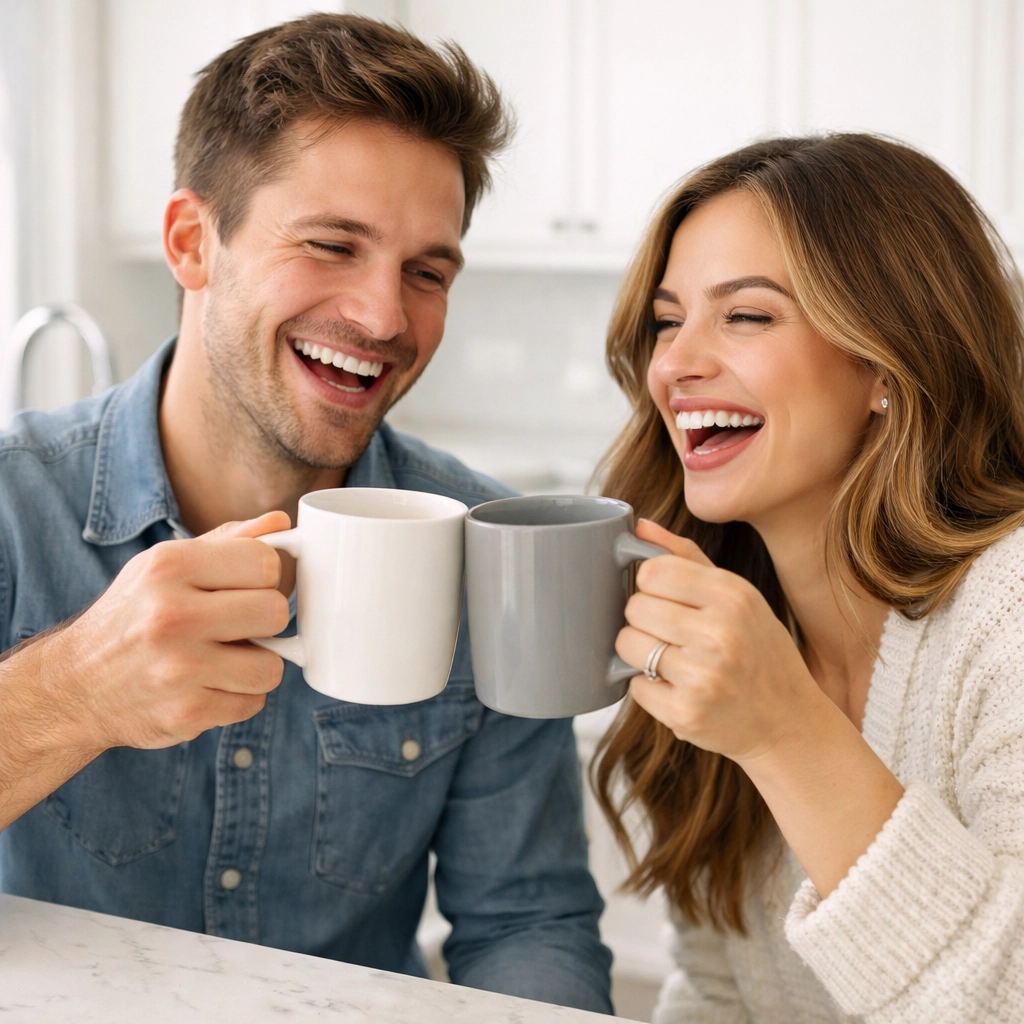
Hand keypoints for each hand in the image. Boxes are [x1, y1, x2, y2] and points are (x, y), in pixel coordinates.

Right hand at [27, 511, 292, 752]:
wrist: (75, 685)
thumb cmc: (133, 615)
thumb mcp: (165, 565)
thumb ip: (228, 540)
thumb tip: (280, 521)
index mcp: (169, 566)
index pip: (264, 562)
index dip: (264, 576)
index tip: (247, 586)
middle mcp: (170, 615)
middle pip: (275, 611)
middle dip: (264, 620)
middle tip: (238, 625)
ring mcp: (178, 668)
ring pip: (271, 666)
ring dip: (255, 665)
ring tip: (224, 658)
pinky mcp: (185, 713)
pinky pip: (252, 703)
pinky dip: (238, 697)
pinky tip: (209, 685)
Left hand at [616, 519, 824, 765]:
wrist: (789, 722)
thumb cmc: (759, 651)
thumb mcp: (738, 596)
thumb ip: (686, 557)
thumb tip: (639, 526)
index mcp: (733, 596)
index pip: (653, 571)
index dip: (650, 584)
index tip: (665, 597)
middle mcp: (719, 634)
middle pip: (635, 607)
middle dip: (644, 620)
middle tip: (671, 634)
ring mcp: (702, 677)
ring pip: (627, 645)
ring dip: (640, 653)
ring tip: (673, 660)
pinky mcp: (685, 714)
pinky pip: (634, 686)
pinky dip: (649, 687)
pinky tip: (678, 688)